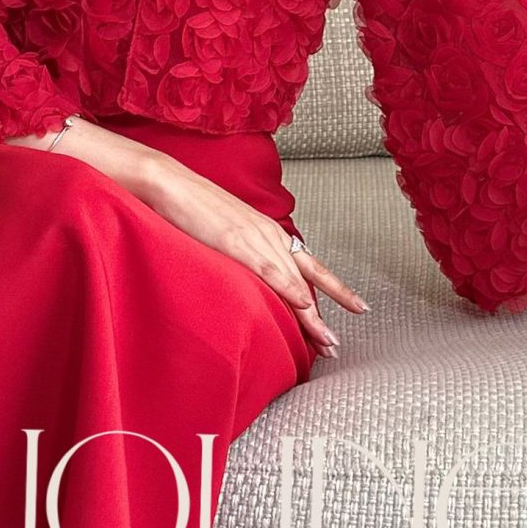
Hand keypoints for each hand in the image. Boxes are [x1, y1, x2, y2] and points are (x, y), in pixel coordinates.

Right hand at [136, 155, 368, 365]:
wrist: (170, 183)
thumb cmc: (192, 208)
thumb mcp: (227, 233)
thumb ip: (243, 254)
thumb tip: (251, 281)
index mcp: (269, 232)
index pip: (310, 266)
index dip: (334, 289)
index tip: (355, 307)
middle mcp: (269, 234)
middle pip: (309, 279)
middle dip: (325, 314)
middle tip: (336, 344)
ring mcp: (255, 236)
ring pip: (294, 280)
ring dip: (312, 314)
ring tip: (325, 340)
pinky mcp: (236, 241)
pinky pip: (268, 269)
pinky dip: (288, 288)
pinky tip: (302, 305)